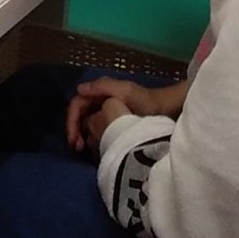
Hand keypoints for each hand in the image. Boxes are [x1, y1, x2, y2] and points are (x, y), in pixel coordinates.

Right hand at [66, 77, 186, 151]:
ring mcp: (106, 112)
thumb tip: (79, 89)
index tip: (74, 139)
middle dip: (74, 131)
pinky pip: (96, 130)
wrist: (167, 111)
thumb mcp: (125, 91)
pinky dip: (91, 139)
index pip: (76, 104)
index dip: (71, 121)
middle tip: (77, 148)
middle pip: (78, 115)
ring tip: (82, 150)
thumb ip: (103, 86)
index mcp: (101, 91)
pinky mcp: (113, 123)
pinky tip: (94, 150)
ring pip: (85, 124)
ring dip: (81, 136)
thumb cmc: (147, 100)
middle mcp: (100, 100)